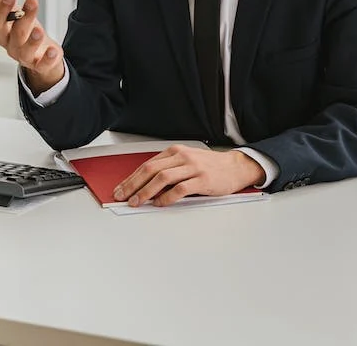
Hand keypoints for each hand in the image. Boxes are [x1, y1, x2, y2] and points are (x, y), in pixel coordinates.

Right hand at [0, 0, 64, 91]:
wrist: (37, 56)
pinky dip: (48, 58)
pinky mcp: (41, 65)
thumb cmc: (21, 31)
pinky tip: (53, 49)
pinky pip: (43, 65)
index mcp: (2, 33)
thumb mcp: (13, 13)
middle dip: (23, 18)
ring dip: (33, 40)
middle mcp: (11, 46)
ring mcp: (25, 57)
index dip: (2, 9)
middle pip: (15, 33)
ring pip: (26, 50)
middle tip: (32, 1)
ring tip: (39, 29)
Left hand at [112, 145, 263, 207]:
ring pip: (162, 178)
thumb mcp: (186, 162)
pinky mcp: (202, 180)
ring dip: (146, 191)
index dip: (131, 178)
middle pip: (151, 170)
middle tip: (123, 197)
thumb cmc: (209, 167)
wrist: (235, 167)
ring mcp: (193, 167)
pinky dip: (167, 197)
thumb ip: (168, 170)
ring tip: (137, 202)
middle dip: (133, 184)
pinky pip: (180, 189)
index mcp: (175, 152)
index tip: (121, 189)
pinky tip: (160, 203)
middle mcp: (182, 157)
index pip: (147, 164)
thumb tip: (144, 186)